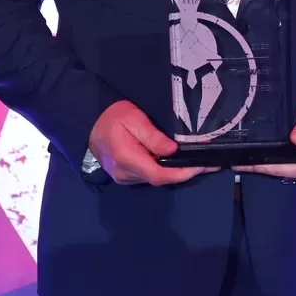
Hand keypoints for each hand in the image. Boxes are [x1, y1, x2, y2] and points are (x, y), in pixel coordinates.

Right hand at [88, 100, 214, 185]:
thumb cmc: (112, 115)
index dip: (183, 173)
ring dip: (174, 173)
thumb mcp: (134, 118)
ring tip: (195, 162)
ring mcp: (123, 177)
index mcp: (127, 160)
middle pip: (159, 179)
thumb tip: (173, 150)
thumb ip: (153, 136)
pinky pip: (147, 176)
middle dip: (184, 173)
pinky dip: (162, 171)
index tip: (201, 166)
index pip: (160, 175)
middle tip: (206, 164)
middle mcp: (125, 174)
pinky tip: (175, 162)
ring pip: (154, 179)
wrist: (88, 121)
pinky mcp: (123, 175)